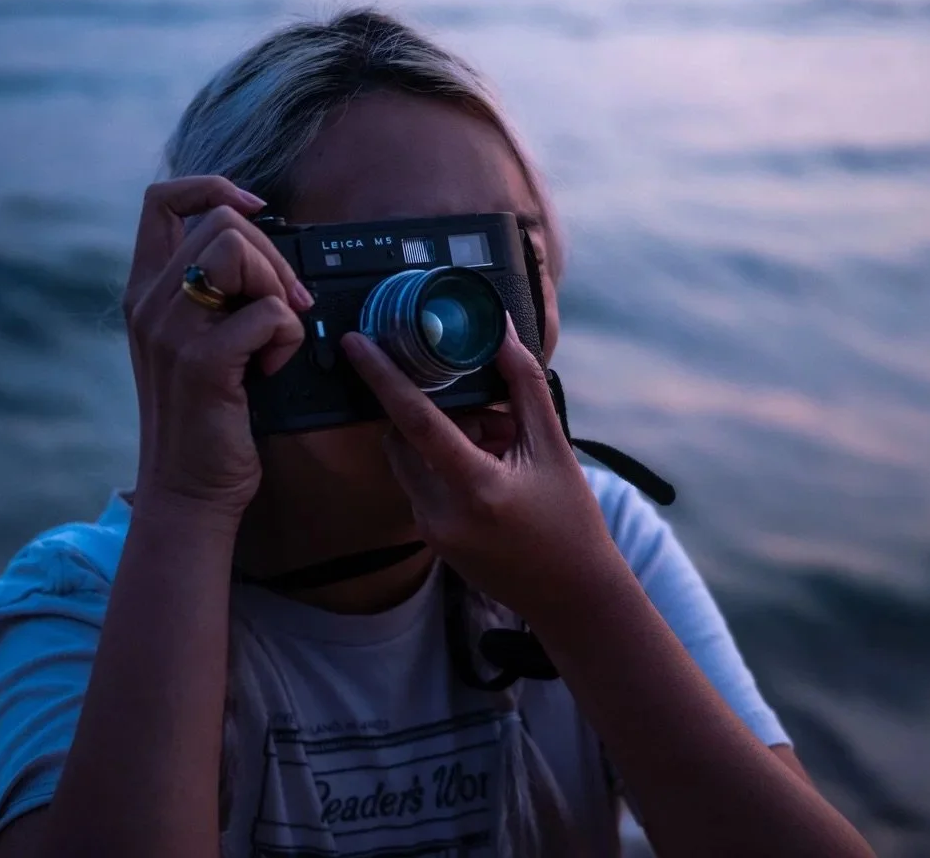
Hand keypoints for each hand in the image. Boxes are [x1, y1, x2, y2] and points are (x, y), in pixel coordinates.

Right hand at [122, 176, 311, 526]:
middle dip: (273, 257)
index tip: (256, 211)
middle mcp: (149, 303)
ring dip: (278, 291)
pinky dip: (288, 336)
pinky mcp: (203, 362)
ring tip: (272, 340)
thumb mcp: (198, 343)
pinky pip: (268, 311)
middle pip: (223, 222)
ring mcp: (171, 330)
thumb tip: (266, 252)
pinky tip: (272, 369)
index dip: (213, 187)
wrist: (190, 490)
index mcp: (145, 291)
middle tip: (288, 304)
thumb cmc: (209, 417)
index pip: (161, 199)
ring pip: (241, 252)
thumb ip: (215, 295)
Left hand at [339, 318, 620, 619]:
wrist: (572, 596)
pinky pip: (419, 485)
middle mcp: (441, 513)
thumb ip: (524, 387)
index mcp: (475, 488)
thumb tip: (500, 333)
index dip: (382, 377)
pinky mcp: (431, 541)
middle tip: (488, 414)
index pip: (415, 421)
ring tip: (498, 446)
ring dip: (437, 439)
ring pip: (408, 461)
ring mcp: (431, 531)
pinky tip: (491, 473)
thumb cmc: (571, 521)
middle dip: (431, 411)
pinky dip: (444, 466)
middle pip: (403, 437)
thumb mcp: (555, 448)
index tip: (357, 345)